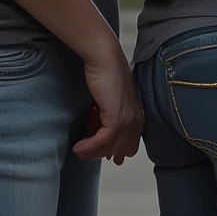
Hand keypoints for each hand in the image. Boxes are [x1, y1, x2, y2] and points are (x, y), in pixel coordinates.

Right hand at [76, 44, 141, 163]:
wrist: (105, 59)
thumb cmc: (106, 74)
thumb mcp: (110, 100)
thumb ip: (109, 115)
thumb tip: (99, 129)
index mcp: (137, 114)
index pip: (131, 142)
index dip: (117, 150)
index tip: (104, 156)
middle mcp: (136, 119)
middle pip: (122, 148)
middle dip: (104, 152)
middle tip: (85, 152)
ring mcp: (128, 119)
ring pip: (111, 146)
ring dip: (93, 151)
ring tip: (79, 150)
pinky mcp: (116, 118)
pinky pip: (103, 140)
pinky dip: (90, 146)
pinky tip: (79, 147)